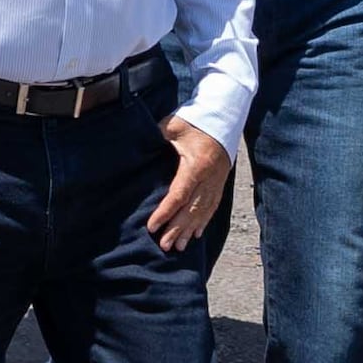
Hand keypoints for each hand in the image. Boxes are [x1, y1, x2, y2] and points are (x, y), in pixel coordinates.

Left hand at [144, 119, 231, 254]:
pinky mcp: (221, 181)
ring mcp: (217, 181)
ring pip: (203, 211)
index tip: (152, 226)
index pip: (179, 194)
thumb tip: (138, 147)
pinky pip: (212, 205)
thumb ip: (157, 138)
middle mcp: (209, 177)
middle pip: (192, 208)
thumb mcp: (173, 126)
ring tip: (179, 247)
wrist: (224, 116)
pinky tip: (196, 234)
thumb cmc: (195, 120)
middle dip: (177, 229)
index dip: (165, 212)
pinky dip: (204, 221)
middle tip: (164, 245)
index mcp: (196, 165)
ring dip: (190, 230)